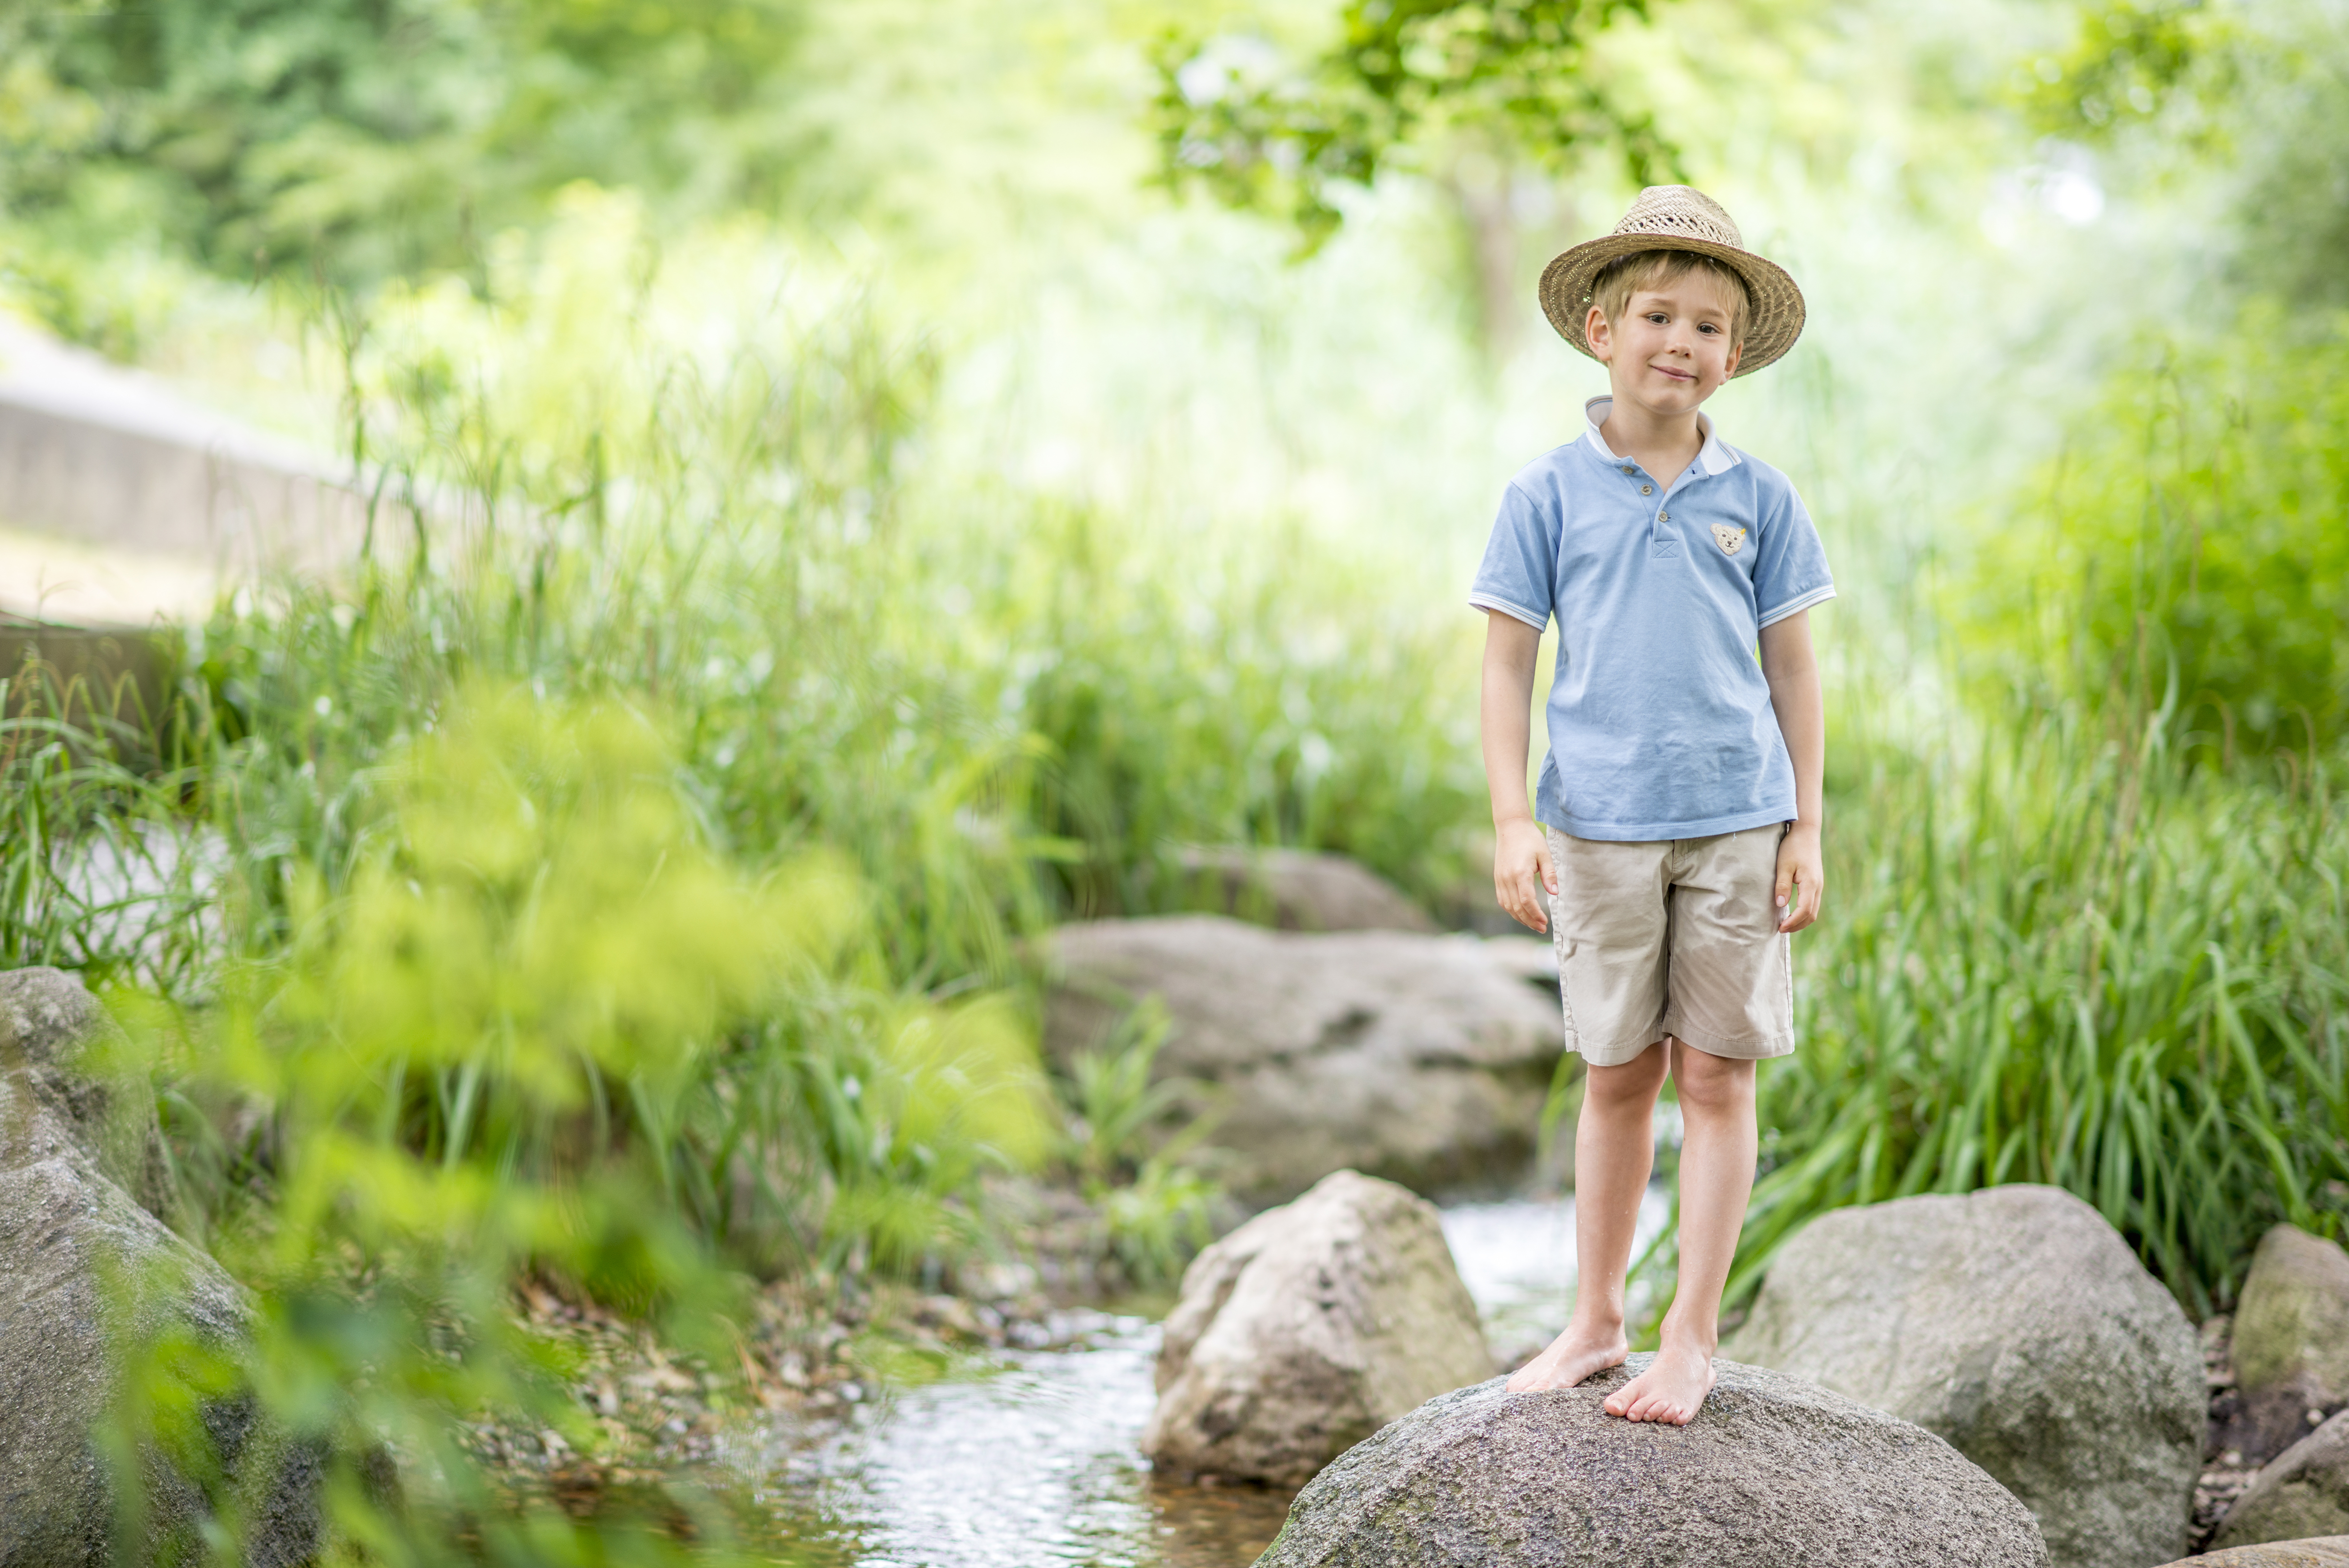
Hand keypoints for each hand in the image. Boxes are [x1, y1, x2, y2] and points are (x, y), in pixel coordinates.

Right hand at [1493, 818, 1557, 933]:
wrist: (1510, 827)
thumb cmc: (1530, 839)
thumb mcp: (1545, 854)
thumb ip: (1549, 874)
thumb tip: (1555, 893)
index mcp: (1520, 872)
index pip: (1526, 901)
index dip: (1536, 914)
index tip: (1546, 922)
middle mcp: (1507, 878)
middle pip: (1517, 907)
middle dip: (1530, 921)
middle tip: (1542, 928)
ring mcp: (1500, 879)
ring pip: (1508, 906)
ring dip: (1520, 918)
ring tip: (1533, 924)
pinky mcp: (1497, 878)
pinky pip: (1502, 900)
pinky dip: (1511, 910)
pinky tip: (1521, 914)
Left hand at [1775, 822, 1823, 932]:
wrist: (1806, 833)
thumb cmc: (1792, 847)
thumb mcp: (1783, 865)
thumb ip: (1782, 885)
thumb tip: (1780, 905)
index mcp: (1811, 884)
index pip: (1804, 910)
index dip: (1793, 922)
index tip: (1780, 928)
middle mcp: (1818, 887)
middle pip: (1811, 915)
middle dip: (1797, 925)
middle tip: (1781, 929)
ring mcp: (1819, 885)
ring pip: (1813, 910)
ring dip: (1801, 920)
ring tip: (1785, 924)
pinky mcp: (1816, 883)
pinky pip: (1812, 903)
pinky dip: (1803, 913)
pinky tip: (1791, 913)